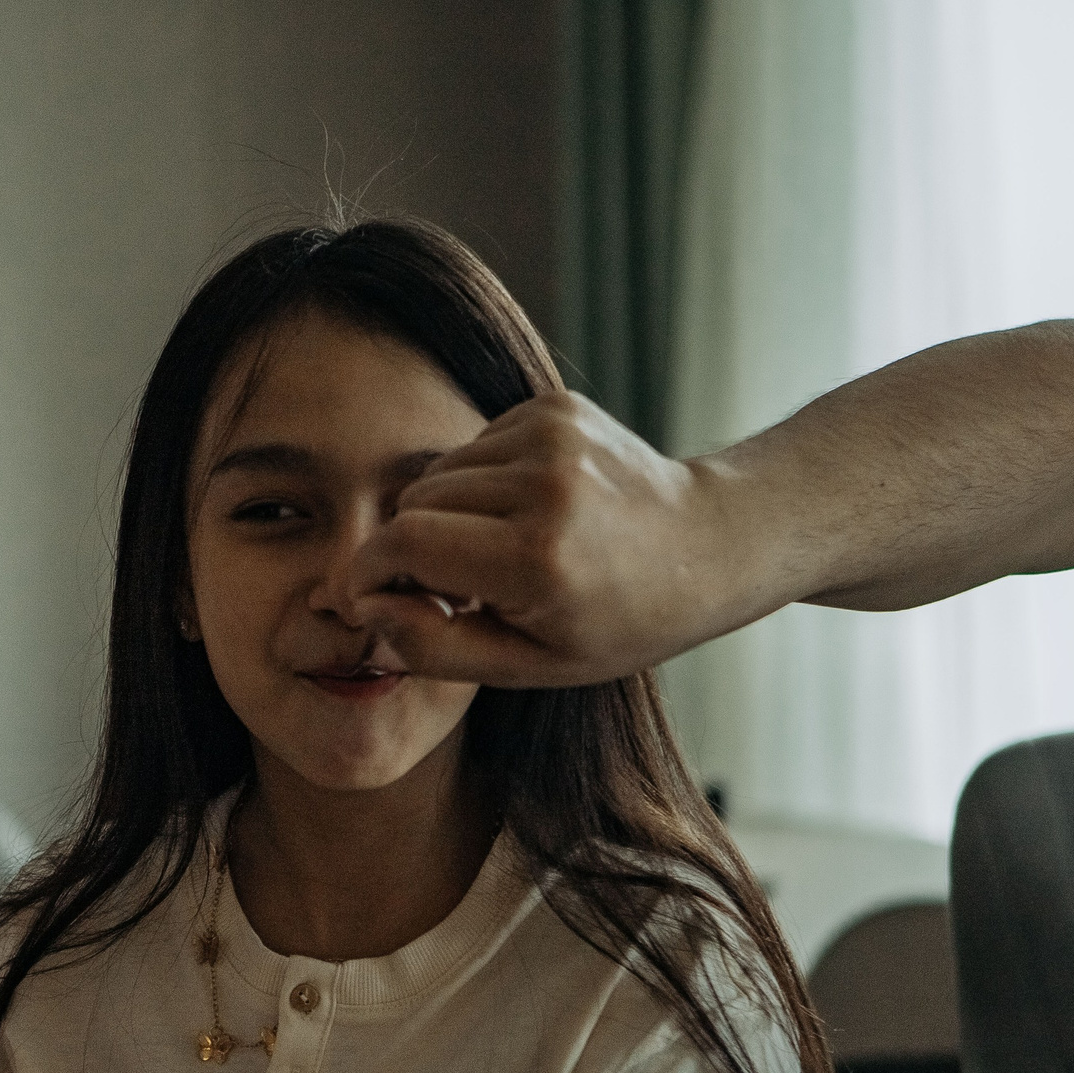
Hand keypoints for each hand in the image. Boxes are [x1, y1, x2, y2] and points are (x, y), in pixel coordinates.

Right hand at [346, 392, 726, 687]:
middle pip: (415, 504)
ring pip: (441, 471)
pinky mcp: (555, 407)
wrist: (706, 544)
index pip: (406, 544)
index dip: (374, 570)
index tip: (373, 594)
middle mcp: (544, 485)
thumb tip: (367, 604)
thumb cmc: (617, 622)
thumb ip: (436, 647)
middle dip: (414, 546)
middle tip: (455, 586)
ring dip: (449, 513)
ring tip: (499, 548)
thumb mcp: (531, 666)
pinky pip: (474, 445)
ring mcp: (552, 435)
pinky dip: (482, 481)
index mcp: (538, 558)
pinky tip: (526, 509)